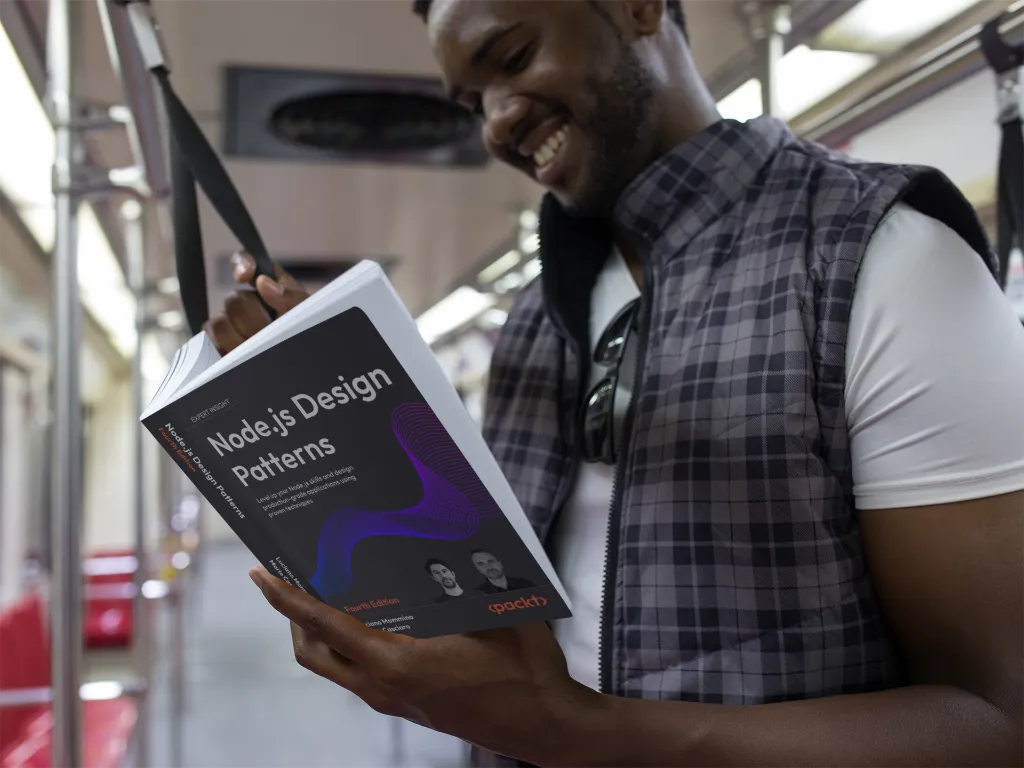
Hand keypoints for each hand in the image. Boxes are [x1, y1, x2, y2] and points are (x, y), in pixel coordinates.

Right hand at [204, 251, 308, 353]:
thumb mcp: (308, 315)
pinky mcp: (220, 349)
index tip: (244, 276)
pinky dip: (224, 352)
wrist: (305, 369)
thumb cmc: (307, 335)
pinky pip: (209, 346)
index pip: (244, 263)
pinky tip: (242, 359)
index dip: (241, 265)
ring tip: (258, 351)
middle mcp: (245, 303)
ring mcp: (231, 327)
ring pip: (218, 325)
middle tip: (270, 335)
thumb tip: (263, 282)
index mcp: (268, 287)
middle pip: (233, 301)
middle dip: (253, 320)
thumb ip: (292, 296)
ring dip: (239, 340)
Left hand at [249, 568, 601, 766]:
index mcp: (397, 663)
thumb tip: (435, 540)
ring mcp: (394, 700)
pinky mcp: (408, 704)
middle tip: (295, 578)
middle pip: (313, 653)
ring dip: (321, 632)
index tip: (262, 575)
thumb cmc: (524, 672)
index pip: (325, 625)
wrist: (545, 725)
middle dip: (294, 617)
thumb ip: (461, 580)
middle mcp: (383, 686)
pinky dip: (349, 644)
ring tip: (329, 592)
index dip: (288, 599)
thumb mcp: (494, 614)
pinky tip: (374, 617)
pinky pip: (360, 672)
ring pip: (334, 666)